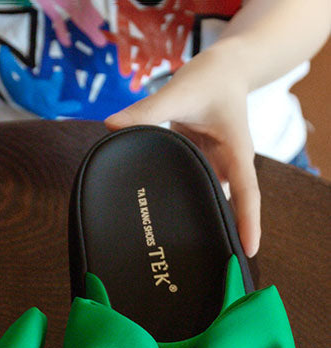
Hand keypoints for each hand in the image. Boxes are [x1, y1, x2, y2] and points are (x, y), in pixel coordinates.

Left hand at [106, 42, 260, 257]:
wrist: (223, 68)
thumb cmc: (211, 78)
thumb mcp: (181, 91)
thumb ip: (146, 110)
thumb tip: (111, 125)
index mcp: (236, 152)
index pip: (246, 193)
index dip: (248, 222)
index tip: (247, 251)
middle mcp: (228, 165)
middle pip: (229, 207)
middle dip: (222, 235)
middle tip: (210, 268)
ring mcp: (214, 167)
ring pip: (210, 201)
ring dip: (200, 223)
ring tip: (181, 256)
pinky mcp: (200, 164)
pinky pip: (192, 188)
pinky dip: (181, 204)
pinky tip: (162, 222)